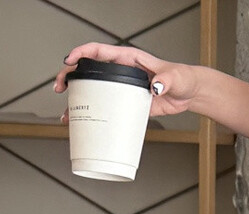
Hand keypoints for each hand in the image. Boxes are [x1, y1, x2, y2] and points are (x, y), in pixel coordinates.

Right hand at [53, 44, 200, 119]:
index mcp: (128, 59)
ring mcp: (122, 88)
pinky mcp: (128, 104)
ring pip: (95, 92)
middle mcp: (121, 72)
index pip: (99, 51)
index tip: (69, 61)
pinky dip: (96, 117)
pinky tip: (86, 127)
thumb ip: (166, 79)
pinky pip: (108, 109)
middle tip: (59, 88)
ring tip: (66, 115)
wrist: (189, 93)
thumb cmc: (182, 79)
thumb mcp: (175, 77)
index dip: (81, 53)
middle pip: (89, 71)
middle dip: (70, 78)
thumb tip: (155, 86)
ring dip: (78, 102)